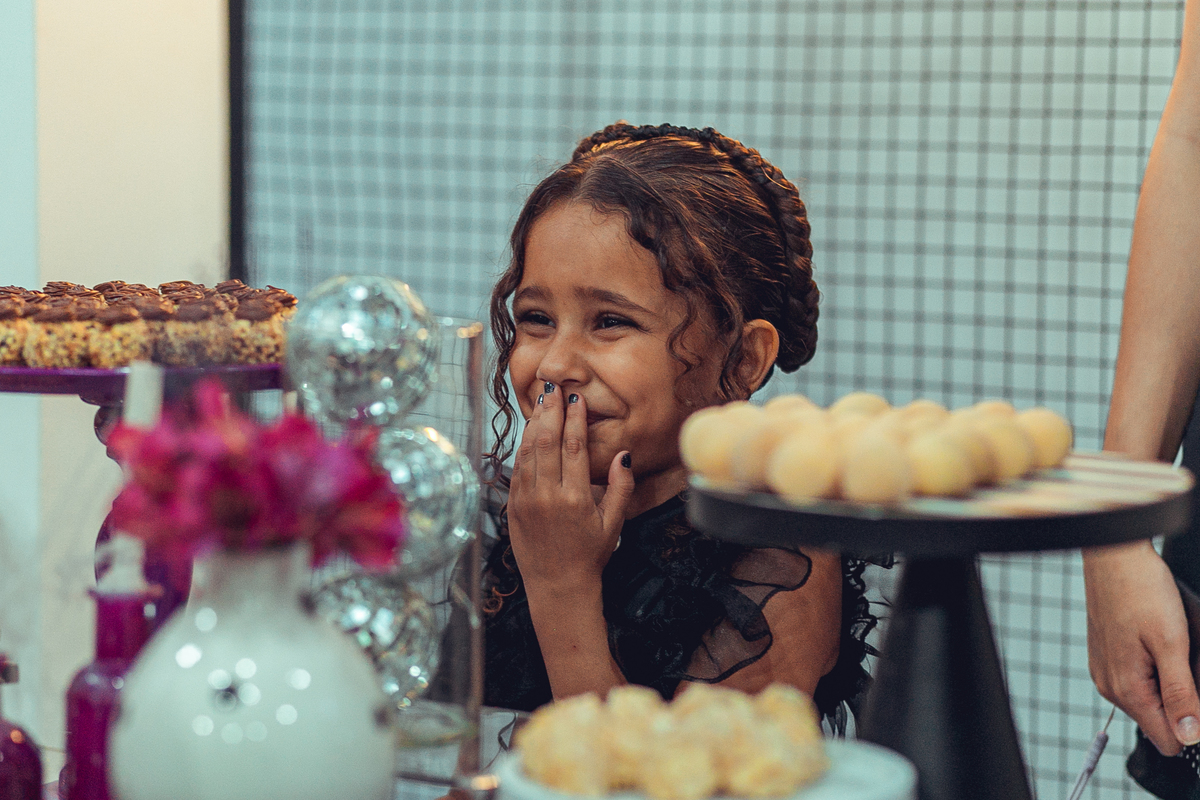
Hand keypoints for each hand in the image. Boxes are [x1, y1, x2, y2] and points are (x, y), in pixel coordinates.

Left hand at [508, 385, 635, 589]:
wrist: (557, 585)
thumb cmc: (590, 554)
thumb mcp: (614, 523)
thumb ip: (621, 486)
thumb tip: (624, 453)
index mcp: (576, 498)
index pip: (574, 447)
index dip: (575, 419)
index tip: (577, 399)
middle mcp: (548, 496)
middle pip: (548, 441)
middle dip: (551, 411)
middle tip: (555, 388)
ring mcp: (527, 500)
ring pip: (528, 451)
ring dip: (535, 423)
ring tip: (542, 401)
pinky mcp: (513, 505)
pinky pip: (517, 468)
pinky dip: (523, 445)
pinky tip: (529, 430)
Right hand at [1084, 540, 1199, 754]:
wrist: (1113, 556)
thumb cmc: (1141, 590)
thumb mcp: (1172, 643)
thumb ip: (1181, 694)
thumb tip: (1189, 737)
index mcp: (1127, 688)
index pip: (1168, 741)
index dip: (1194, 725)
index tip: (1199, 689)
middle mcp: (1110, 686)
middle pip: (1160, 719)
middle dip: (1183, 698)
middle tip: (1188, 656)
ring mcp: (1105, 671)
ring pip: (1150, 699)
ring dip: (1169, 680)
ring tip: (1171, 642)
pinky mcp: (1106, 657)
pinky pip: (1137, 679)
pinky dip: (1154, 666)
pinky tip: (1155, 638)